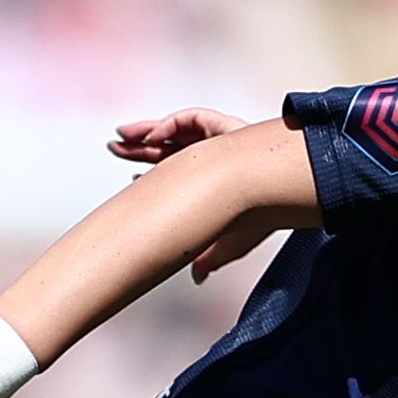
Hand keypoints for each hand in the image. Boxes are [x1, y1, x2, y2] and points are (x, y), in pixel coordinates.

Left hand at [112, 107, 279, 279]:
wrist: (285, 196)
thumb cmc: (263, 219)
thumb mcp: (230, 244)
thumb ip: (209, 258)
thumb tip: (196, 277)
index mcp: (212, 181)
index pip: (173, 174)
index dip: (150, 175)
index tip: (130, 178)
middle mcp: (215, 158)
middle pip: (168, 150)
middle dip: (138, 149)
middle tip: (113, 147)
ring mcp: (221, 140)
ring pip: (174, 131)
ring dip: (145, 131)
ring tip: (119, 135)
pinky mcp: (227, 126)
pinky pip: (190, 120)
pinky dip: (168, 126)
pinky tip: (149, 138)